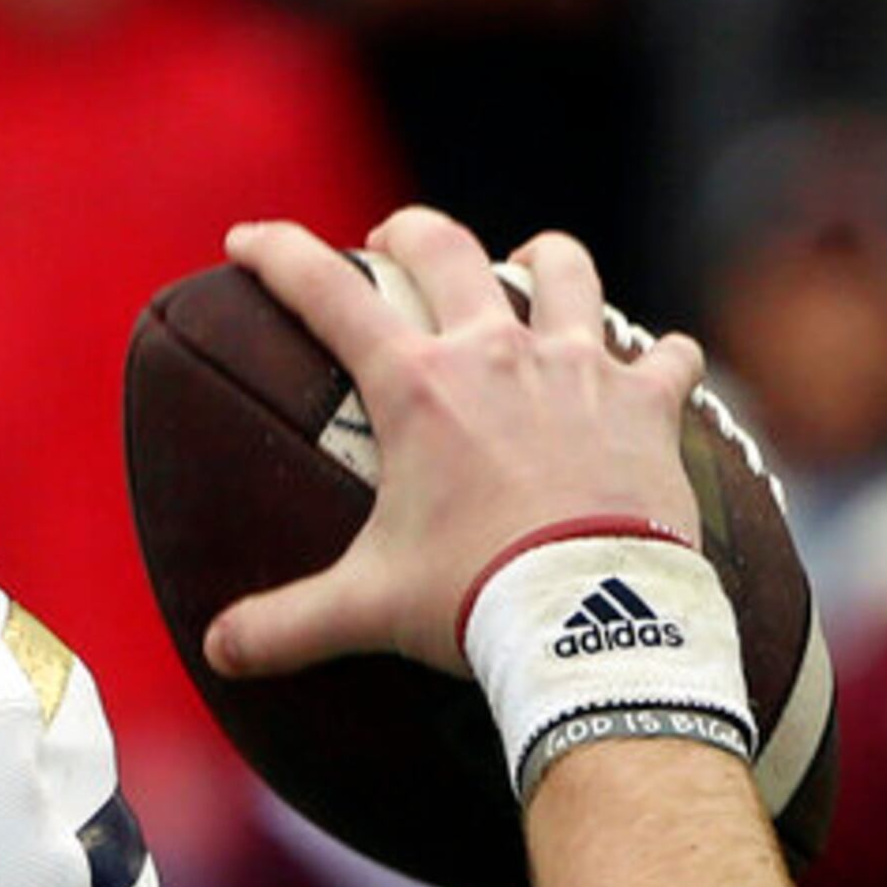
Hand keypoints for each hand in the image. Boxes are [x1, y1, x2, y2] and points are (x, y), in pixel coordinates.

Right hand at [207, 210, 704, 679]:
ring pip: (564, 270)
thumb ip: (286, 625)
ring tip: (532, 269)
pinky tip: (655, 366)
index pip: (327, 292)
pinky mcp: (648, 403)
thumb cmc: (475, 598)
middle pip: (447, 250)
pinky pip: (667, 355)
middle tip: (393, 244)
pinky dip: (660, 357)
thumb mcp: (366, 608)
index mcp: (416, 387)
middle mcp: (496, 355)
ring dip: (544, 262)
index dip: (279, 254)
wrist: (594, 615)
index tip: (248, 239)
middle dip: (410, 234)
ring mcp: (580, 369)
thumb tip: (219, 652)